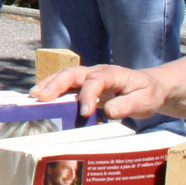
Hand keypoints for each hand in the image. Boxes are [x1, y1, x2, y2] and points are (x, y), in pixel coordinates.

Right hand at [31, 62, 167, 123]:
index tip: (85, 113)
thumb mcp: (144, 102)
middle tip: (41, 97)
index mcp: (113, 74)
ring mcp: (89, 76)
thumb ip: (127, 105)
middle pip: (73, 72)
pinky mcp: (84, 83)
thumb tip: (106, 111)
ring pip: (65, 75)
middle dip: (56, 84)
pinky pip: (65, 82)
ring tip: (34, 95)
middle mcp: (97, 71)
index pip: (96, 81)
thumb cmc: (147, 94)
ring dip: (48, 84)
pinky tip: (40, 96)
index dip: (88, 95)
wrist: (151, 86)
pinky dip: (51, 87)